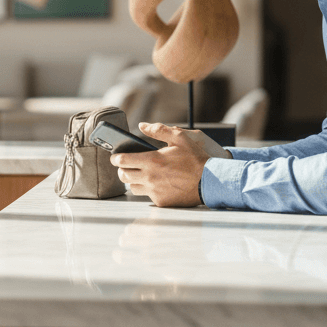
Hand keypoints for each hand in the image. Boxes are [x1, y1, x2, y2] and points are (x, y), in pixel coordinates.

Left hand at [110, 122, 228, 207]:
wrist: (210, 181)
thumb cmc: (195, 159)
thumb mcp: (180, 138)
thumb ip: (159, 130)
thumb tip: (141, 125)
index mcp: (152, 161)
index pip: (122, 161)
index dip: (115, 158)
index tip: (115, 157)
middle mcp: (150, 178)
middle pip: (123, 176)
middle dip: (121, 170)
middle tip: (126, 166)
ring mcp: (155, 191)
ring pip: (133, 187)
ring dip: (134, 180)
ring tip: (141, 174)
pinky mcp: (161, 201)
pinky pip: (147, 196)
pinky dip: (149, 190)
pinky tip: (157, 183)